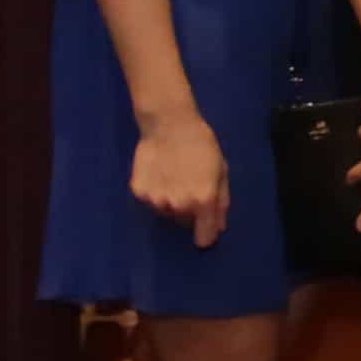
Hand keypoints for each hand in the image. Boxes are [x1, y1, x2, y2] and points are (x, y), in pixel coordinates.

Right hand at [128, 101, 232, 244]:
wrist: (168, 123)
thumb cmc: (201, 144)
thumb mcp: (220, 170)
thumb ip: (221, 201)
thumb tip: (219, 228)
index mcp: (203, 200)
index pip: (204, 237)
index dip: (206, 236)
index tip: (206, 232)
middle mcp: (179, 205)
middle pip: (185, 223)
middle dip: (191, 212)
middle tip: (191, 187)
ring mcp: (156, 200)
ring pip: (167, 213)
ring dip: (172, 202)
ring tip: (175, 177)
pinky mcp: (139, 193)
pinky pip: (151, 202)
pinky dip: (155, 193)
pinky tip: (159, 174)